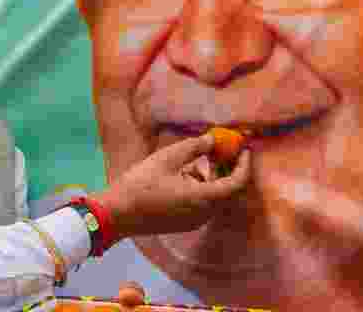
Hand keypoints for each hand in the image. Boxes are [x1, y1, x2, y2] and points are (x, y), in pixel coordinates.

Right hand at [93, 134, 250, 241]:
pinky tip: (182, 175)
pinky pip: (202, 203)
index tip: (244, 147)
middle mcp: (205, 213)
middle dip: (227, 167)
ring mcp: (195, 221)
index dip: (244, 164)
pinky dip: (201, 187)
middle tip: (221, 148)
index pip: (237, 182)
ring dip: (211, 176)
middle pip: (227, 190)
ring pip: (214, 196)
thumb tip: (213, 139)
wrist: (118, 214)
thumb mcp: (167, 158)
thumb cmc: (142, 183)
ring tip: (196, 159)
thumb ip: (195, 147)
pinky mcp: (185, 223)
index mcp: (204, 198)